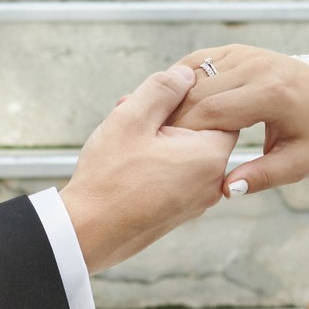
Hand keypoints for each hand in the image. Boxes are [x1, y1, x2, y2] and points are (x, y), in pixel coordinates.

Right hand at [58, 66, 237, 271]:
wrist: (87, 234)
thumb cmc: (108, 177)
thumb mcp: (131, 118)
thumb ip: (163, 89)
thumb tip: (186, 74)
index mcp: (210, 156)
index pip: (221, 110)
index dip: (187, 95)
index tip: (156, 95)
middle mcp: (212, 182)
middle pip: (201, 131)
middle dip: (167, 116)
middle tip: (129, 108)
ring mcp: (196, 201)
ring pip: (185, 153)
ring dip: (158, 137)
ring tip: (122, 130)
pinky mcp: (179, 213)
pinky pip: (176, 175)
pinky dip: (156, 161)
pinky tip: (126, 156)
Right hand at [169, 47, 308, 196]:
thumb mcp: (297, 163)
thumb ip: (262, 177)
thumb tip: (226, 189)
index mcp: (271, 94)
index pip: (212, 111)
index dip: (186, 133)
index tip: (170, 154)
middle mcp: (256, 67)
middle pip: (197, 92)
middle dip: (174, 118)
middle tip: (159, 143)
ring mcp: (245, 54)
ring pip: (193, 74)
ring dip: (174, 99)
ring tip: (162, 126)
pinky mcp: (237, 49)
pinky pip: (198, 61)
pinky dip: (181, 81)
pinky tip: (172, 104)